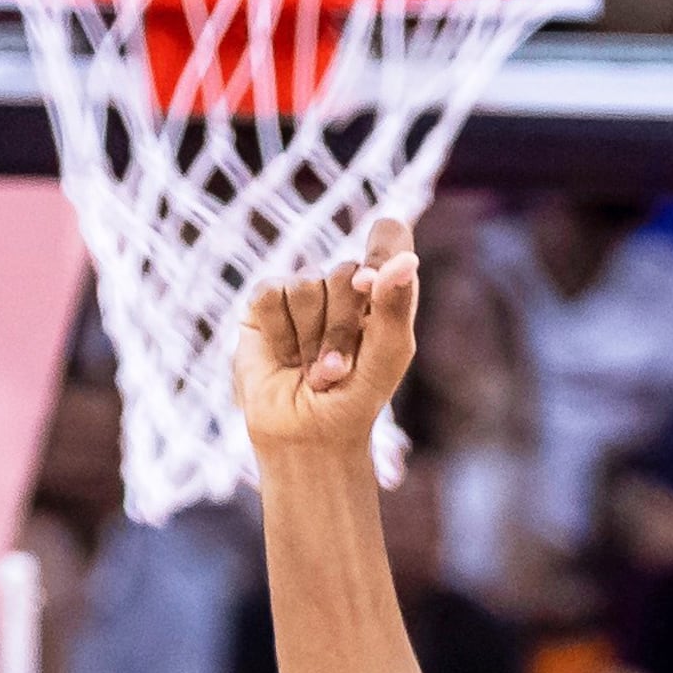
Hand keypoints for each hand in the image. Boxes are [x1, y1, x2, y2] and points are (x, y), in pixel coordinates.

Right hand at [234, 213, 419, 456]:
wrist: (308, 435)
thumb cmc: (356, 397)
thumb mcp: (388, 356)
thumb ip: (396, 307)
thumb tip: (407, 259)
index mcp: (382, 289)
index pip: (389, 236)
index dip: (382, 251)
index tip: (371, 286)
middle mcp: (342, 283)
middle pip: (345, 272)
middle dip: (344, 329)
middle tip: (339, 368)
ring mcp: (302, 290)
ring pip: (307, 283)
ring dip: (313, 339)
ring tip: (314, 371)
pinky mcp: (265, 302)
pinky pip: (271, 294)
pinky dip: (282, 335)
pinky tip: (286, 358)